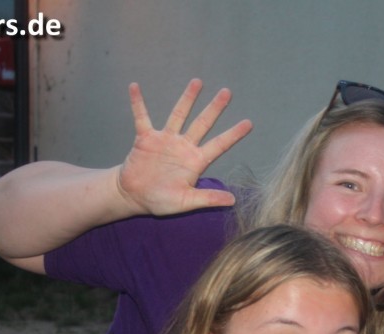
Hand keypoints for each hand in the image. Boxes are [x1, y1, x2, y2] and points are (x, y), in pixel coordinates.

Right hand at [115, 79, 253, 216]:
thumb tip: (233, 201)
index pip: (219, 145)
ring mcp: (165, 140)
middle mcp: (183, 147)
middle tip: (227, 92)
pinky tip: (135, 86)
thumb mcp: (186, 202)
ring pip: (178, 115)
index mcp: (196, 161)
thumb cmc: (161, 200)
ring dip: (187, 99)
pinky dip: (138, 103)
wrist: (135, 197)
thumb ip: (207, 199)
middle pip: (202, 124)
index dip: (233, 134)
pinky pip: (142, 117)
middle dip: (215, 108)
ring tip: (198, 82)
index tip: (249, 123)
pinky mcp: (145, 139)